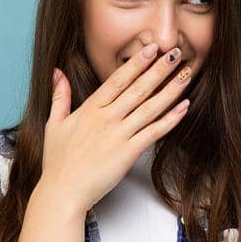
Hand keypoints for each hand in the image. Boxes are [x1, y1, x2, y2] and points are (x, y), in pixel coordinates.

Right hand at [40, 43, 194, 213]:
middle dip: (159, 69)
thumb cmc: (58, 163)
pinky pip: (154, 132)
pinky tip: (184, 107)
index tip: (151, 48)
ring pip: (149, 107)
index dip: (136, 63)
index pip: (117, 80)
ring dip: (170, 89)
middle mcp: (106, 118)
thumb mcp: (54, 124)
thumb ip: (59, 96)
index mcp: (89, 109)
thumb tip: (57, 72)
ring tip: (186, 74)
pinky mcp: (128, 154)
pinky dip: (170, 119)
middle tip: (176, 52)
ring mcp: (118, 135)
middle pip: (138, 88)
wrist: (63, 193)